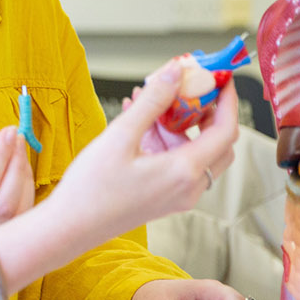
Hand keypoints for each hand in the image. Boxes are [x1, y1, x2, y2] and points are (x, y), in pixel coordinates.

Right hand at [0, 125, 33, 257]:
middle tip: (18, 139)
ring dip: (24, 180)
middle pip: (6, 202)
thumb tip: (6, 151)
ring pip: (18, 214)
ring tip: (18, 154)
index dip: (0, 155)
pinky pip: (19, 222)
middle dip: (17, 165)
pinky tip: (19, 176)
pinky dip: (24, 196)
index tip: (8, 131)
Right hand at [46, 61, 238, 243]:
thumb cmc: (92, 187)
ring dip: (180, 124)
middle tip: (189, 87)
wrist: (71, 226)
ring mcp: (178, 195)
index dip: (228, 100)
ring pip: (197, 152)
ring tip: (151, 99)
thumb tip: (175, 72)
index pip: (225, 130)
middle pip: (218, 142)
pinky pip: (178, 163)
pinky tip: (139, 121)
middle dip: (206, 111)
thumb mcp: (120, 136)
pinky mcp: (164, 198)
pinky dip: (167, 139)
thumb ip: (152, 102)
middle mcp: (189, 186)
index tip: (220, 76)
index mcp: (184, 171)